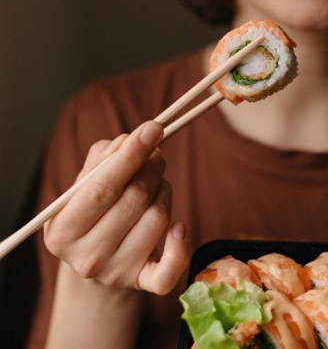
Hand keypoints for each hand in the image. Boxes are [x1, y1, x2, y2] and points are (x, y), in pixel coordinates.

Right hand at [43, 121, 189, 294]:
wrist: (97, 258)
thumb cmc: (93, 209)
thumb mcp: (86, 182)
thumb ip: (104, 157)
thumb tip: (132, 141)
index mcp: (62, 230)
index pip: (101, 188)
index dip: (130, 157)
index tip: (153, 128)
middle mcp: (86, 258)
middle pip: (135, 200)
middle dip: (152, 168)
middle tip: (156, 155)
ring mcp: (115, 274)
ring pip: (158, 218)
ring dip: (164, 191)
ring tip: (155, 186)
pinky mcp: (143, 283)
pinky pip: (171, 268)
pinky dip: (180, 244)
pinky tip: (178, 227)